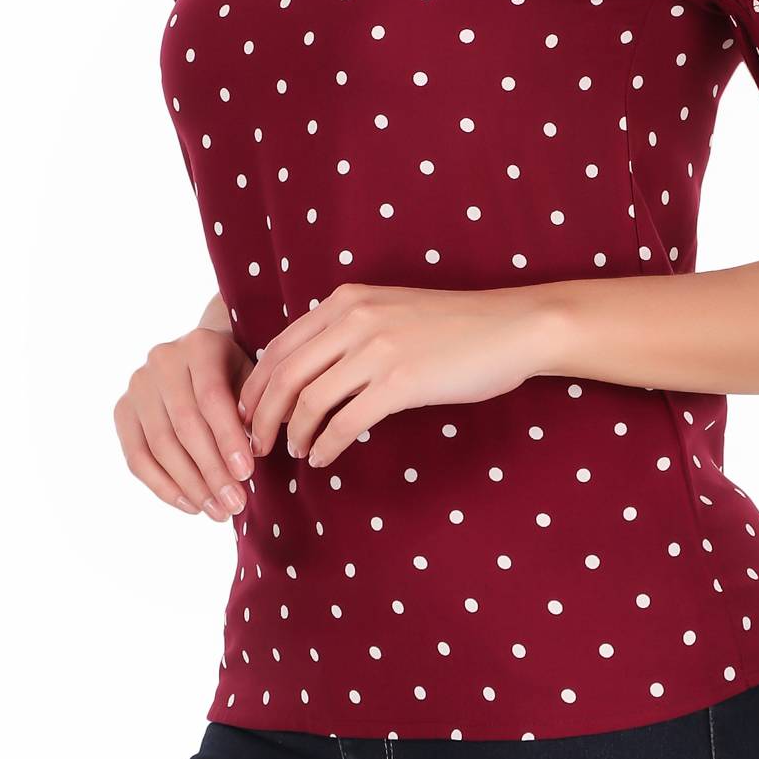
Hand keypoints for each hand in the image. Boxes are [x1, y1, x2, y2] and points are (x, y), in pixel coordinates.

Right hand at [113, 325, 256, 520]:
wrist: (201, 359)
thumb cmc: (237, 374)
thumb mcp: (254, 379)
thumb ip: (258, 406)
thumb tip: (264, 443)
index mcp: (199, 345)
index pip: (211, 397)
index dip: (227, 438)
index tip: (246, 473)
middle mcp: (162, 360)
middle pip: (184, 426)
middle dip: (212, 471)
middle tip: (235, 504)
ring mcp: (137, 386)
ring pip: (160, 446)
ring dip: (191, 486)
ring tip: (219, 512)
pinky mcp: (122, 411)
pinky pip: (137, 458)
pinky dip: (164, 487)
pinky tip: (192, 506)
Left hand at [238, 283, 554, 471]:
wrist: (511, 327)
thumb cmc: (455, 326)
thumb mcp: (391, 310)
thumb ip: (349, 329)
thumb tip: (310, 369)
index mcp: (347, 300)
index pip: (280, 346)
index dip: (256, 386)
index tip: (247, 413)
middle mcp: (355, 319)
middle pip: (284, 375)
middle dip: (261, 415)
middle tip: (255, 444)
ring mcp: (377, 349)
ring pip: (309, 401)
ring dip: (293, 434)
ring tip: (293, 453)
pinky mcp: (400, 382)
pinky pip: (346, 422)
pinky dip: (326, 445)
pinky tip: (323, 458)